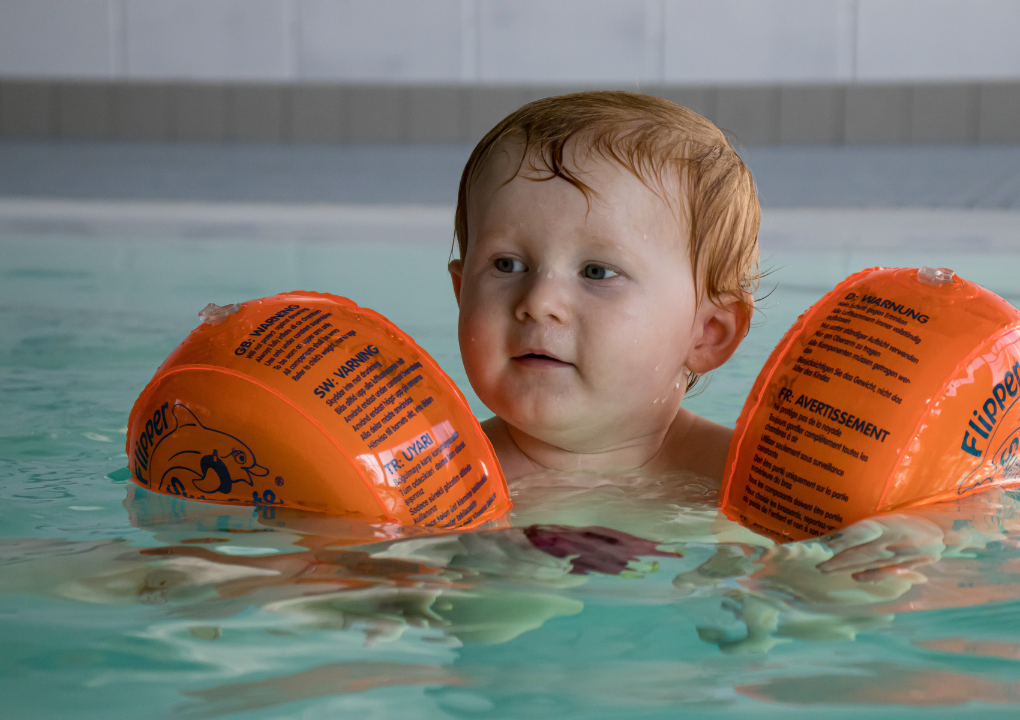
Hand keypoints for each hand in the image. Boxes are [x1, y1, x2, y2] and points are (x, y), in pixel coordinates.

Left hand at [816, 514, 944, 581]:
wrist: (949, 526)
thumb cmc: (911, 518)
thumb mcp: (891, 516)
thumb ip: (869, 527)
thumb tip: (837, 536)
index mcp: (892, 523)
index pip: (866, 531)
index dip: (847, 539)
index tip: (827, 546)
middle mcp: (899, 539)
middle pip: (866, 551)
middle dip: (840, 560)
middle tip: (820, 566)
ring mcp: (908, 554)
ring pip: (873, 563)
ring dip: (849, 568)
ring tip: (827, 570)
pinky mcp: (915, 564)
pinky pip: (890, 571)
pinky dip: (872, 575)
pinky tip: (855, 577)